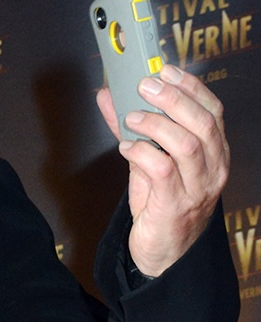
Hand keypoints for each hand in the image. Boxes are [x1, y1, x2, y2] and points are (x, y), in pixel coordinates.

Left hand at [96, 64, 228, 275]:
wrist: (164, 252)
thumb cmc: (161, 203)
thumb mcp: (148, 160)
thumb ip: (131, 128)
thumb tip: (108, 96)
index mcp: (213, 153)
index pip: (213, 111)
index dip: (191, 87)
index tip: (166, 69)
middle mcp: (213, 168)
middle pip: (203, 123)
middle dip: (173, 98)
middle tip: (144, 84)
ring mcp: (198, 188)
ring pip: (187, 144)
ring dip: (155, 124)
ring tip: (130, 118)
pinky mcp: (176, 205)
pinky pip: (162, 171)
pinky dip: (141, 153)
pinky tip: (126, 148)